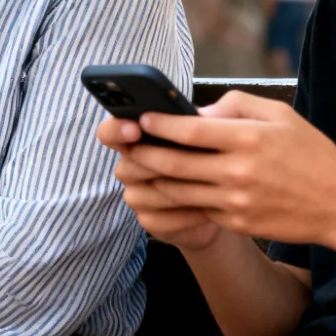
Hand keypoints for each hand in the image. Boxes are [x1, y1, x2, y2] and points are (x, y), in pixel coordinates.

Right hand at [97, 117, 221, 250]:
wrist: (226, 196)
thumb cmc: (217, 153)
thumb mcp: (217, 127)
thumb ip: (212, 115)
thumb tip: (202, 116)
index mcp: (137, 137)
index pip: (110, 132)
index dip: (117, 130)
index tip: (136, 129)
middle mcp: (131, 166)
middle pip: (126, 167)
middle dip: (155, 164)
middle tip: (182, 162)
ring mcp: (138, 195)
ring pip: (142, 195)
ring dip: (173, 190)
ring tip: (205, 187)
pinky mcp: (150, 221)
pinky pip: (157, 220)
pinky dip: (183, 215)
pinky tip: (207, 209)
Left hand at [121, 90, 335, 246]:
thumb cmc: (310, 152)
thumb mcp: (280, 115)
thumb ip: (237, 105)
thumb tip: (197, 111)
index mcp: (249, 139)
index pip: (191, 131)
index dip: (160, 125)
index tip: (141, 118)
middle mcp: (239, 172)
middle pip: (175, 164)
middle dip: (144, 153)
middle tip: (125, 144)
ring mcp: (236, 201)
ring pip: (179, 191)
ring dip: (152, 179)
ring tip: (136, 167)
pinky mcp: (237, 223)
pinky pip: (197, 209)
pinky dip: (176, 200)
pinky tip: (164, 189)